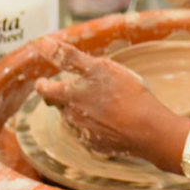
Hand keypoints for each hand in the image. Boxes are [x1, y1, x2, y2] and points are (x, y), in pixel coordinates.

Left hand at [34, 38, 178, 159]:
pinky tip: (112, 121)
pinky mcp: (97, 146)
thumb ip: (68, 56)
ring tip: (101, 104)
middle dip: (62, 98)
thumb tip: (42, 43)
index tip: (43, 81)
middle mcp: (70, 117)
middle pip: (59, 105)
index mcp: (67, 96)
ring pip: (74, 120)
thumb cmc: (125, 93)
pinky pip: (90, 134)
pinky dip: (96, 126)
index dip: (42, 84)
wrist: (146, 129)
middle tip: (74, 90)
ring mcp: (83, 134)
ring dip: (80, 112)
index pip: (44, 90)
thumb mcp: (97, 67)